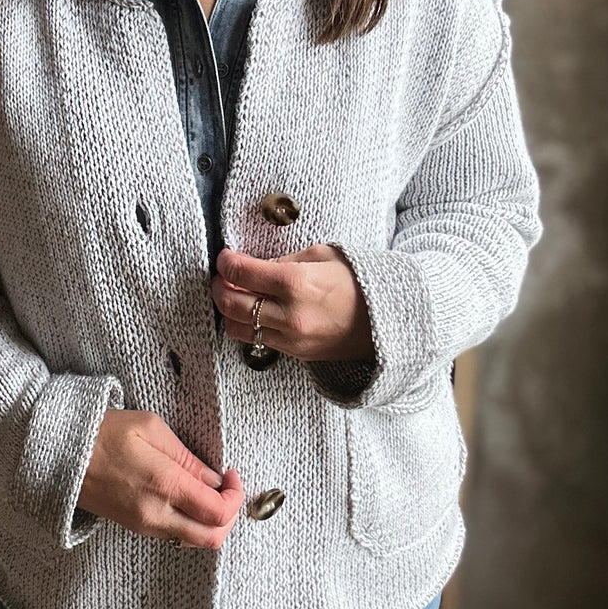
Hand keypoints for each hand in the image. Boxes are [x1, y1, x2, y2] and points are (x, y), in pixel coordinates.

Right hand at [78, 410, 243, 548]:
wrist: (60, 455)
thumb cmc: (103, 434)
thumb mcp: (151, 427)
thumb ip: (187, 457)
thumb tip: (214, 478)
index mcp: (164, 485)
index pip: (218, 512)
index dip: (236, 497)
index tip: (232, 475)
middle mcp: (156, 514)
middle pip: (212, 538)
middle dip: (230, 516)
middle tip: (228, 489)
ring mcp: (144, 525)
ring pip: (195, 541)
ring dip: (211, 521)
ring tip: (208, 490)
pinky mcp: (136, 528)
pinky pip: (176, 535)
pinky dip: (192, 523)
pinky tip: (188, 497)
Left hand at [212, 245, 374, 362]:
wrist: (388, 319)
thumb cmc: (357, 280)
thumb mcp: (321, 255)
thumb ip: (283, 260)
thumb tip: (255, 266)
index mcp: (296, 282)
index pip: (241, 273)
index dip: (225, 262)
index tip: (225, 258)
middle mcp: (289, 314)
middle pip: (231, 303)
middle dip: (219, 287)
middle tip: (222, 277)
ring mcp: (292, 338)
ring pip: (237, 328)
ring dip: (228, 310)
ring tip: (236, 295)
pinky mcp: (296, 353)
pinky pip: (258, 341)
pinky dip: (248, 325)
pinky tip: (255, 312)